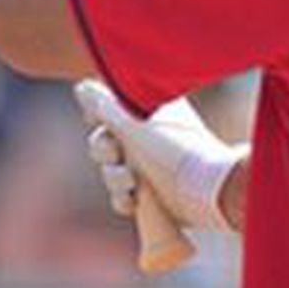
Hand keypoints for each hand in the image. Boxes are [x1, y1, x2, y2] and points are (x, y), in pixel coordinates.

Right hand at [76, 80, 247, 232]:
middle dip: (103, 151)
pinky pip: (123, 195)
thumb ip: (102, 106)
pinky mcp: (153, 192)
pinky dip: (124, 199)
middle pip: (103, 140)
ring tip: (132, 183)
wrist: (208, 190)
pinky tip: (134, 201)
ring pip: (111, 171)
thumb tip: (81, 86)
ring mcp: (150, 163)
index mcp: (146, 110)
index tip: (102, 123)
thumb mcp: (132, 125)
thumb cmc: (172, 151)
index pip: (107, 108)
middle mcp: (147, 134)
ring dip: (115, 178)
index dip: (97, 118)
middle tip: (116, 155)